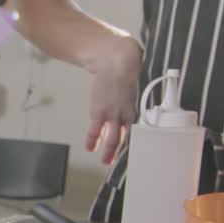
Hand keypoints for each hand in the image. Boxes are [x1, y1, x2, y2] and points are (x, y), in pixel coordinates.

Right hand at [84, 35, 142, 163]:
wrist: (115, 62)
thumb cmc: (122, 69)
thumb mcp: (130, 85)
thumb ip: (128, 95)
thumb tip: (126, 95)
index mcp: (133, 108)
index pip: (133, 130)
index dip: (130, 141)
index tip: (128, 149)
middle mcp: (124, 114)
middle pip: (123, 138)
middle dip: (119, 151)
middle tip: (115, 160)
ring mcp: (112, 115)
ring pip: (112, 138)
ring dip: (108, 151)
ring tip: (104, 160)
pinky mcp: (99, 111)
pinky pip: (95, 131)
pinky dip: (92, 140)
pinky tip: (90, 147)